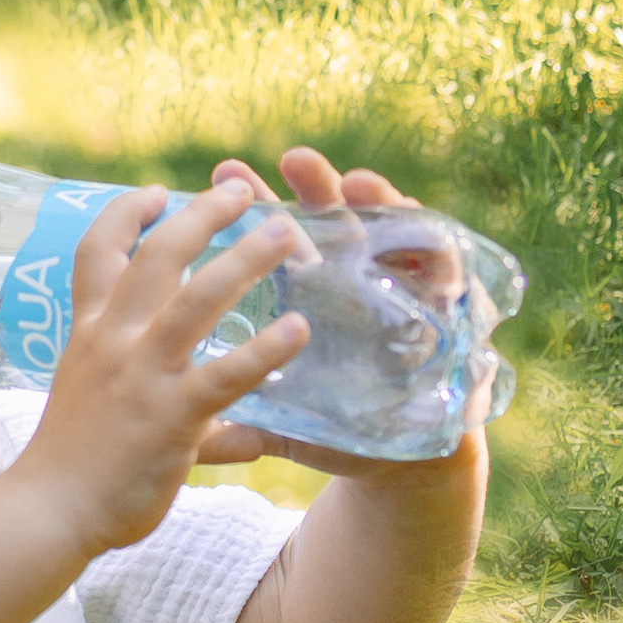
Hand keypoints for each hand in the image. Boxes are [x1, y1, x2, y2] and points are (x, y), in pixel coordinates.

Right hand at [16, 178, 309, 559]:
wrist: (49, 511)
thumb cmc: (76, 463)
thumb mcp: (102, 409)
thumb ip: (178, 407)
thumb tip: (251, 435)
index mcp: (91, 332)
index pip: (98, 252)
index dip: (125, 214)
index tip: (156, 191)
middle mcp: (115, 340)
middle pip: (157, 255)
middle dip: (201, 215)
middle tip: (243, 191)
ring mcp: (143, 375)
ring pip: (197, 299)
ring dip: (243, 258)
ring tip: (283, 231)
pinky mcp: (172, 417)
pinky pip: (226, 376)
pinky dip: (265, 351)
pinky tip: (299, 330)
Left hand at [187, 146, 465, 478]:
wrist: (400, 462)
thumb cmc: (332, 428)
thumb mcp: (280, 415)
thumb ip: (237, 400)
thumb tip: (179, 412)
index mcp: (299, 293)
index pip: (268, 239)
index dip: (245, 207)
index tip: (223, 172)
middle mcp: (347, 278)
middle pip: (327, 219)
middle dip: (313, 186)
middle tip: (293, 160)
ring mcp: (394, 286)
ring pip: (383, 230)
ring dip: (374, 202)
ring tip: (357, 182)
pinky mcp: (443, 305)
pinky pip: (441, 264)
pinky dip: (429, 240)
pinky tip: (415, 220)